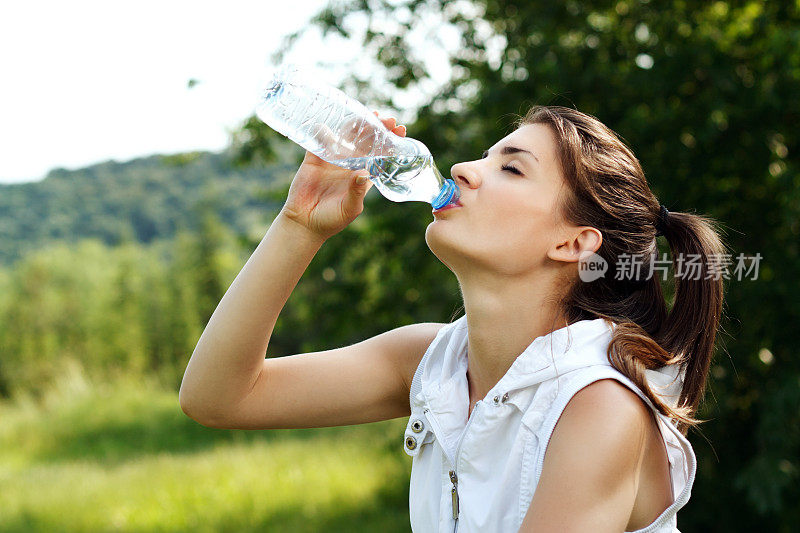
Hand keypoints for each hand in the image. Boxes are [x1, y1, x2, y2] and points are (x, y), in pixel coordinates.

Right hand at [279, 112, 406, 240]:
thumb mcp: (349, 208)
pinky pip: (319, 141)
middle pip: (365, 140)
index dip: (389, 141)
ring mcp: (332, 159)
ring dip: (354, 125)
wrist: (304, 224)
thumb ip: (356, 192)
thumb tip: (363, 174)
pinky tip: (327, 125)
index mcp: (363, 175)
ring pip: (345, 136)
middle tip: (385, 119)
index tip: (399, 130)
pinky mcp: (314, 159)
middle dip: (375, 128)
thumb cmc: (331, 220)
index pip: (379, 154)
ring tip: (364, 115)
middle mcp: (349, 164)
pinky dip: (322, 132)